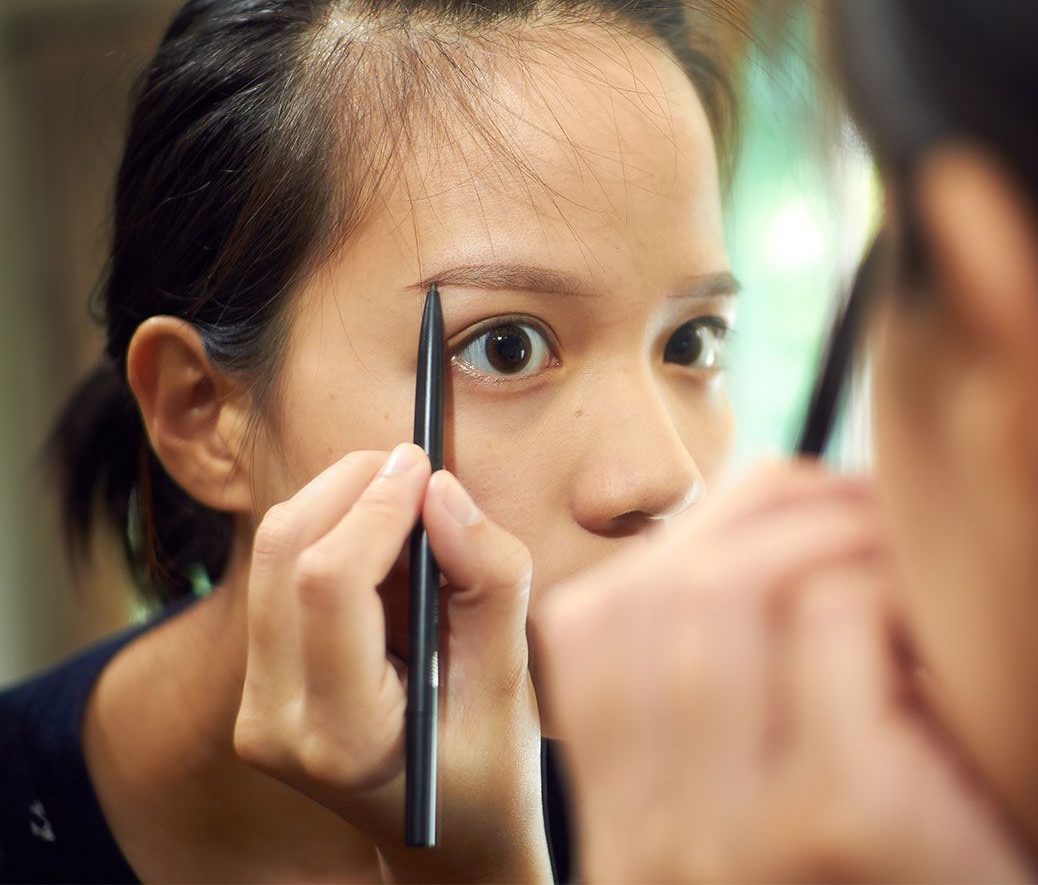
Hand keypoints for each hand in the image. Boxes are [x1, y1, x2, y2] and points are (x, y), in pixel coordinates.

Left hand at [233, 445, 548, 881]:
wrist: (444, 842)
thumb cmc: (489, 770)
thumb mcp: (511, 682)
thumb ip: (490, 581)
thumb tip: (444, 491)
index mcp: (343, 736)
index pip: (329, 584)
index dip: (377, 506)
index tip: (426, 465)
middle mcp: (276, 722)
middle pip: (283, 551)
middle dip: (349, 485)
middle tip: (415, 467)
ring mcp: (256, 705)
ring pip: (272, 552)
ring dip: (337, 501)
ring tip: (406, 504)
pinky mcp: (259, 682)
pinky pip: (278, 574)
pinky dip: (329, 532)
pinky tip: (383, 542)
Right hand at [535, 462, 1035, 882]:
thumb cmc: (905, 881)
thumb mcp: (772, 812)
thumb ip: (738, 708)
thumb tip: (773, 530)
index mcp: (622, 826)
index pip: (591, 622)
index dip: (697, 536)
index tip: (796, 515)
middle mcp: (644, 839)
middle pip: (660, 591)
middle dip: (773, 512)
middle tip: (872, 508)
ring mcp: (729, 834)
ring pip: (730, 589)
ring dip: (835, 533)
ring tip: (909, 557)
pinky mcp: (837, 818)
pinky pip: (829, 618)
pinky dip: (891, 581)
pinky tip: (942, 622)